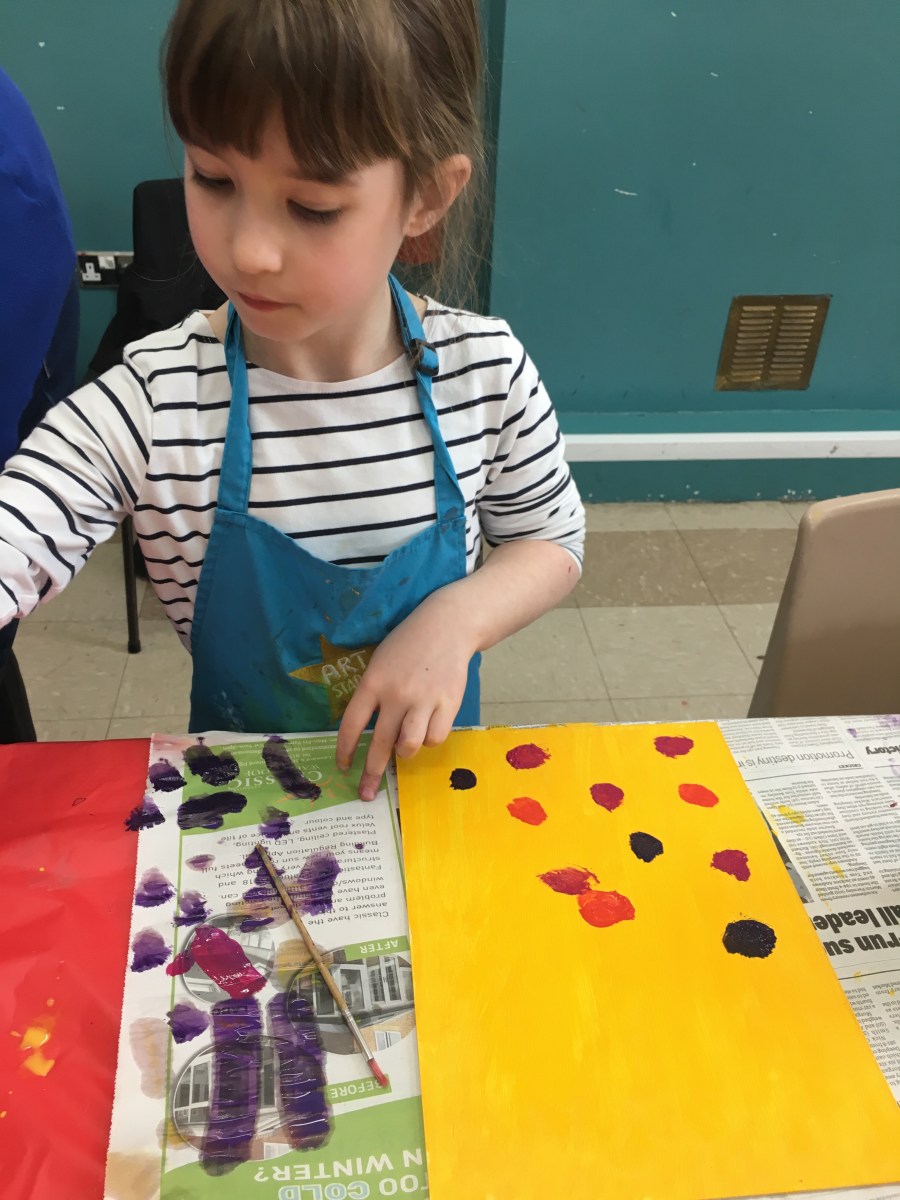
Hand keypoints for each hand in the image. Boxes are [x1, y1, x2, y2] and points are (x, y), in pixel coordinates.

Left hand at [335, 593, 475, 800]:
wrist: (447, 625)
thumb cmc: (408, 644)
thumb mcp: (380, 662)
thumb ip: (373, 694)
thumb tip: (367, 733)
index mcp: (373, 683)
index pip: (352, 725)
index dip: (346, 750)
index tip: (343, 767)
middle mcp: (396, 695)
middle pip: (381, 744)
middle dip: (371, 773)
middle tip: (366, 793)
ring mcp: (423, 700)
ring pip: (410, 746)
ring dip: (405, 753)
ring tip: (405, 750)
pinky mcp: (448, 704)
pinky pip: (435, 738)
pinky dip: (430, 740)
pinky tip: (428, 729)